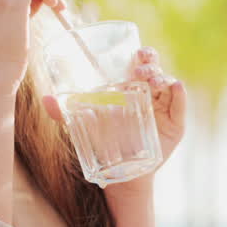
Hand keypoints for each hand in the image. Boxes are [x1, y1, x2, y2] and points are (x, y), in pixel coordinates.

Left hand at [41, 46, 186, 163]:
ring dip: (162, 76)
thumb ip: (66, 113)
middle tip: (141, 68)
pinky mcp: (176, 124)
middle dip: (151, 62)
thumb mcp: (85, 127)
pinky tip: (175, 87)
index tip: (135, 52)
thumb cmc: (105, 144)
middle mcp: (151, 93)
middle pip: (156, 68)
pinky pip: (180, 105)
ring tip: (152, 81)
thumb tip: (45, 99)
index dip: (141, 54)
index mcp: (132, 87)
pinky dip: (180, 95)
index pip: (140, 62)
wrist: (123, 174)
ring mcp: (165, 107)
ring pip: (168, 83)